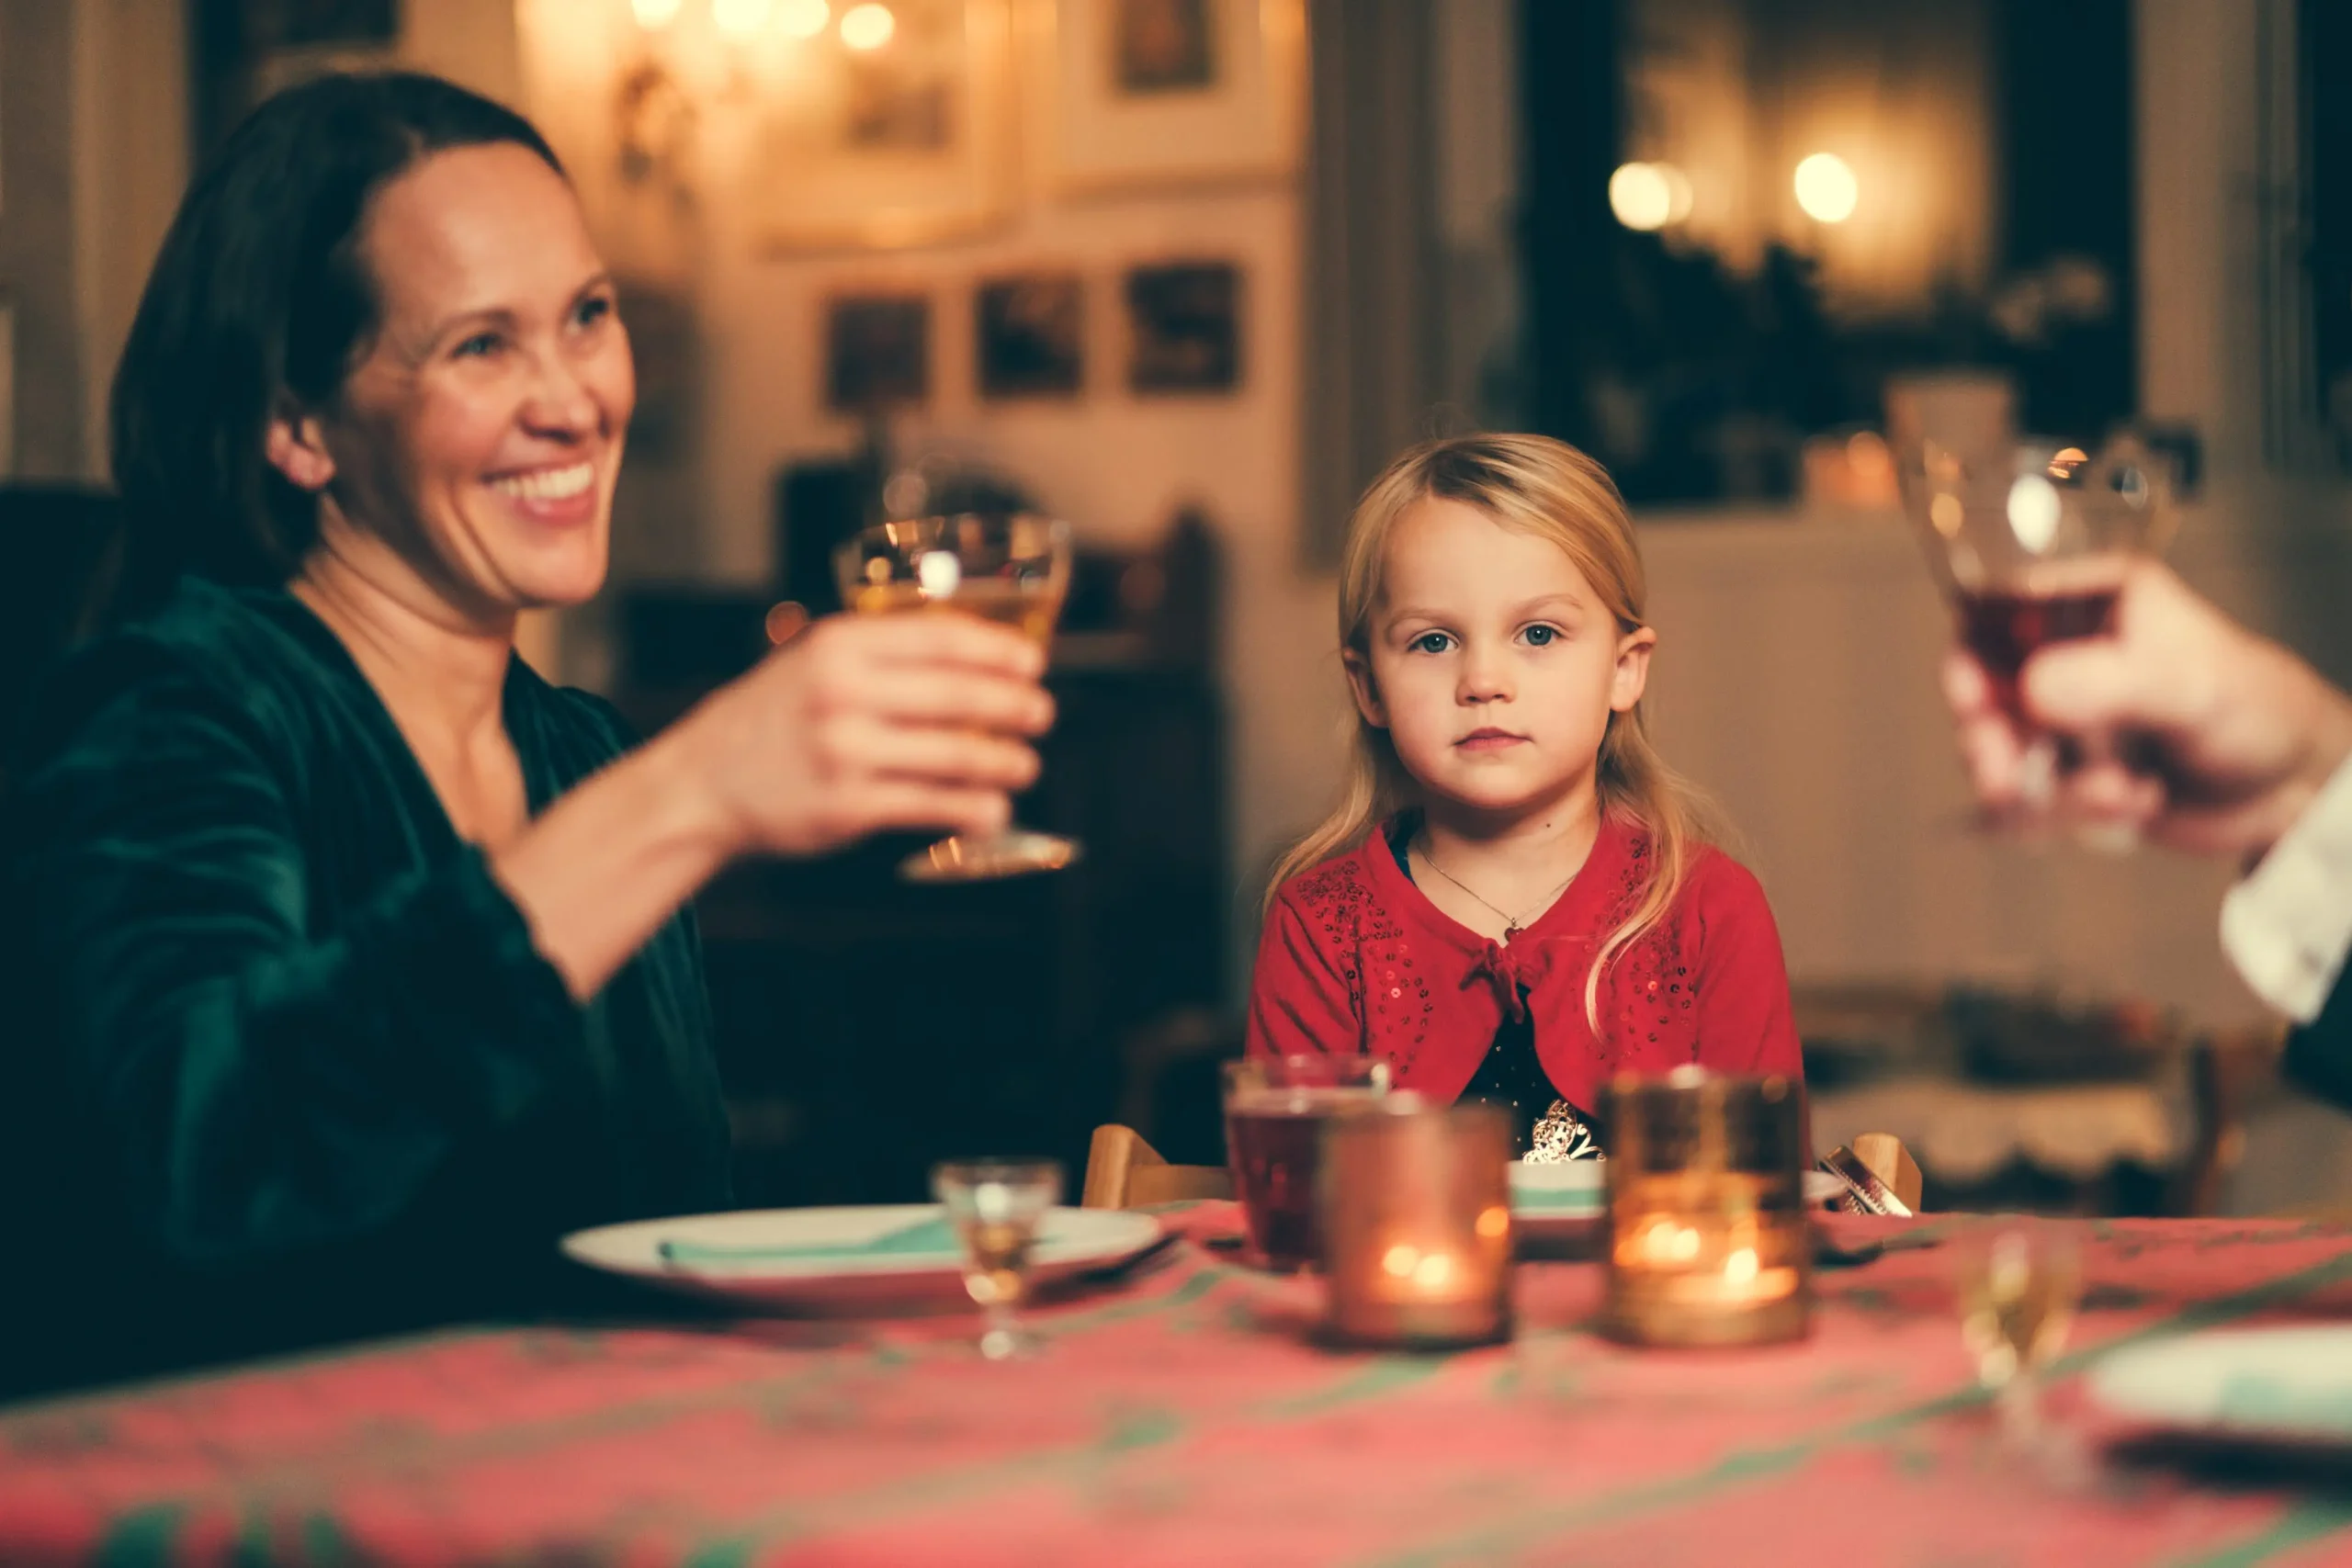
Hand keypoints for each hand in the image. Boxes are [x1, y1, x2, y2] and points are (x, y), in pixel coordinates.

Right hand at [671, 610, 1052, 858]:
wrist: (703, 782)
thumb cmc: (773, 718)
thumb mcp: (813, 662)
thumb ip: (881, 655)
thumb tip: (977, 658)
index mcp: (839, 645)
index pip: (941, 638)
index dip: (999, 650)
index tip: (1033, 662)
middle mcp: (842, 692)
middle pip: (958, 694)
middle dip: (1014, 706)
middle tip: (1042, 714)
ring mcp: (844, 751)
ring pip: (954, 755)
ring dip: (1005, 763)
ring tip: (1025, 765)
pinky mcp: (847, 806)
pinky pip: (931, 805)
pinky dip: (973, 810)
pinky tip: (993, 811)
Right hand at [1943, 559, 2351, 858]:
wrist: (2292, 790)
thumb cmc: (2258, 711)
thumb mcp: (2190, 686)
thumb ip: (2113, 681)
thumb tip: (2031, 689)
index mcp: (2092, 602)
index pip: (1998, 610)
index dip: (1971, 652)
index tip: (1973, 697)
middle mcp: (2066, 656)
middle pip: (1980, 692)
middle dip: (1991, 744)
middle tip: (2006, 779)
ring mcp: (2062, 719)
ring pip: (1998, 757)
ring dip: (2047, 792)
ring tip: (2119, 794)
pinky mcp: (2065, 774)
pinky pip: (2025, 803)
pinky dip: (2069, 817)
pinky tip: (2133, 804)